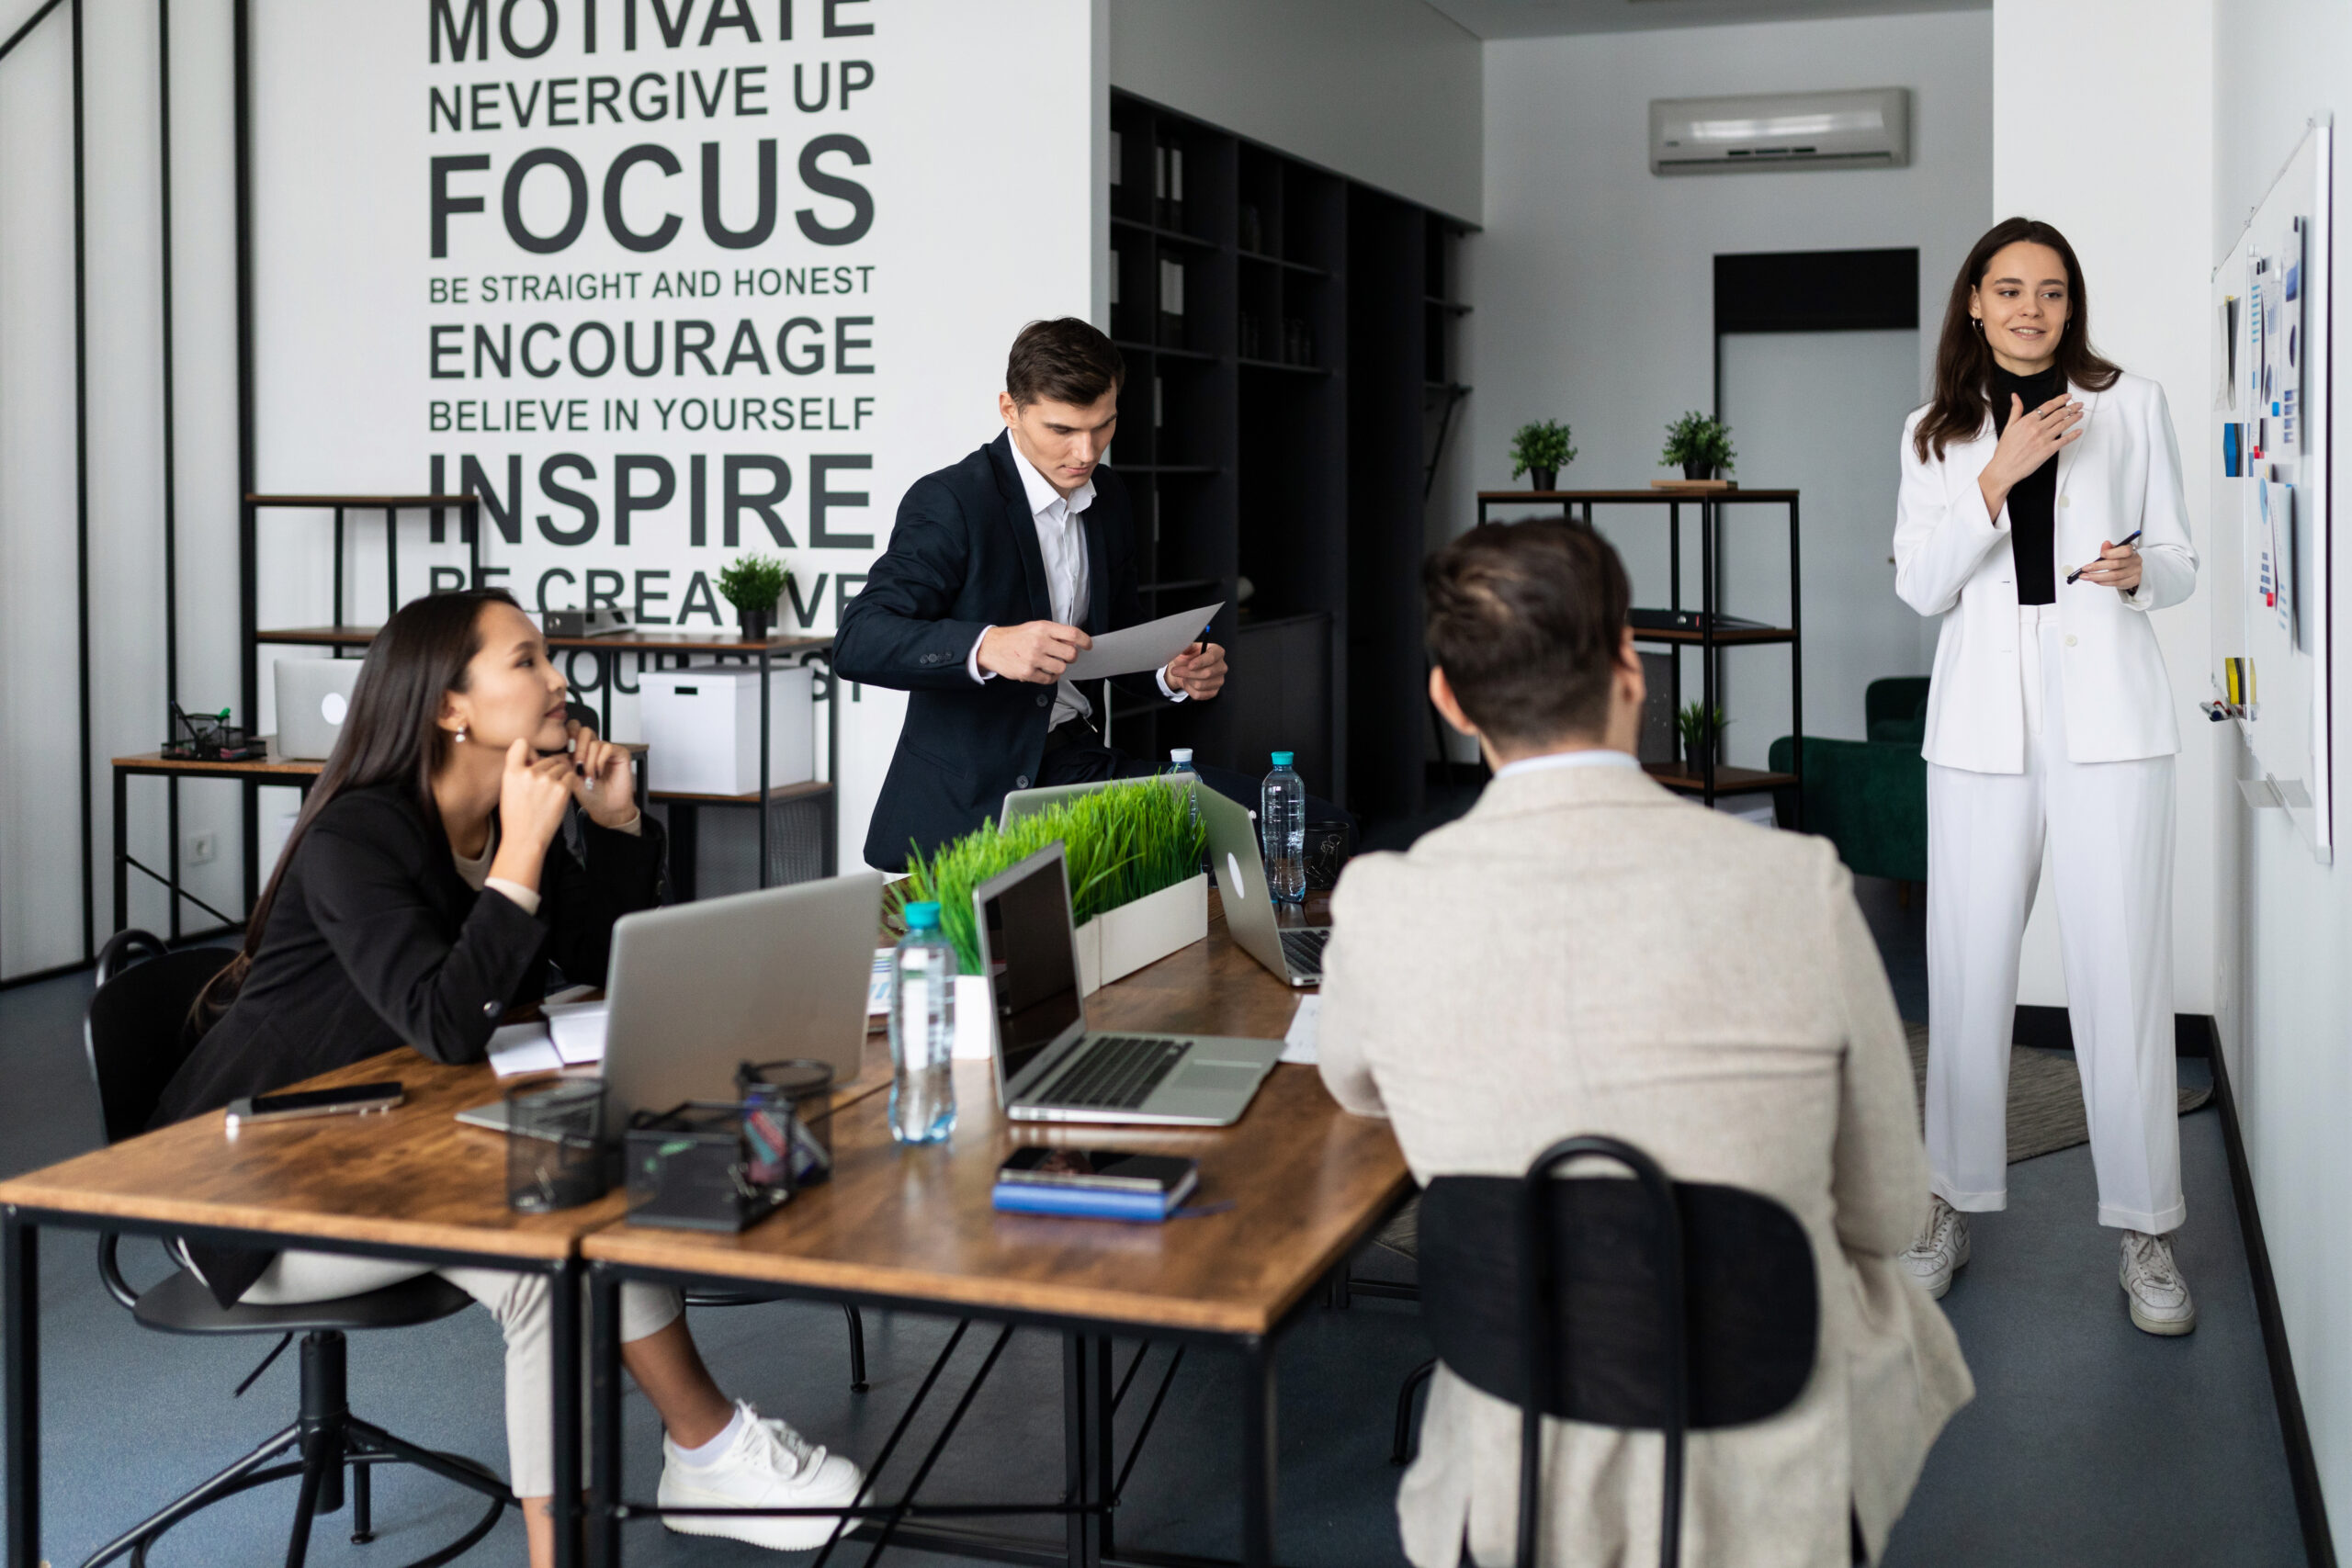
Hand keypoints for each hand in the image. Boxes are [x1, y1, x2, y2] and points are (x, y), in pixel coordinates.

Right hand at [490, 738, 575, 890]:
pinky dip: (569, 783)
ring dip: (561, 775)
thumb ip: (519, 770)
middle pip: (548, 758)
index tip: (533, 757)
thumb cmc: (517, 817)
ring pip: (562, 766)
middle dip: (550, 768)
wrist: (526, 839)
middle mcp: (529, 773)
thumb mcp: (508, 789)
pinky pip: (571, 776)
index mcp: (512, 772)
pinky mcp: (562, 789)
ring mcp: (547, 780)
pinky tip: (560, 795)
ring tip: (552, 793)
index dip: (529, 750)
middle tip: (546, 787)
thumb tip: (534, 756)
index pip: (522, 743)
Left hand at [564, 720, 638, 828]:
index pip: (571, 732)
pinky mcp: (620, 753)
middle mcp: (592, 747)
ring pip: (593, 741)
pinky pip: (607, 747)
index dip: (567, 740)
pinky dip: (600, 761)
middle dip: (578, 749)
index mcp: (579, 750)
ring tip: (589, 776)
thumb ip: (563, 765)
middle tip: (577, 766)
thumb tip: (554, 754)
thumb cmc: (590, 796)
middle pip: (582, 729)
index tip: (565, 755)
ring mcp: (606, 749)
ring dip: (589, 761)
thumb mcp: (570, 780)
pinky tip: (599, 773)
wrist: (606, 808)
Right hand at [978, 620, 1090, 682]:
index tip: (1088, 645)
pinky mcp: (1028, 672)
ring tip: (1051, 664)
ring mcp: (1033, 658)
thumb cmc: (1016, 637)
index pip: (1073, 633)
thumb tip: (1074, 641)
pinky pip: (1049, 679)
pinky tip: (1044, 671)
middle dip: (1071, 657)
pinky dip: (1050, 677)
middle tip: (1064, 656)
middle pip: (1071, 654)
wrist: (992, 646)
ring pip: (1061, 668)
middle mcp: (1039, 642)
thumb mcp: (1035, 627)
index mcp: (1043, 628)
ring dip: (1059, 668)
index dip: (1085, 641)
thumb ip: (1054, 633)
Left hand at [1164, 641, 1226, 699]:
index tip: (1189, 665)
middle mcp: (1221, 666)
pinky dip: (1189, 690)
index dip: (1200, 662)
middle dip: (1188, 673)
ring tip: (1183, 676)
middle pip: (1207, 673)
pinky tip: (1188, 683)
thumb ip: (1186, 647)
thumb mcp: (1186, 649)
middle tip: (1175, 670)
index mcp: (1217, 652)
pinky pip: (1199, 694)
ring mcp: (1219, 680)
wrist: (1185, 670)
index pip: (1212, 657)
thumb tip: (1184, 645)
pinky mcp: (1214, 692)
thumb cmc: (1188, 658)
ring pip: (1201, 685)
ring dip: (1187, 681)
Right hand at [1977, 392, 2083, 520]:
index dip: (2060, 400)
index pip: (2048, 406)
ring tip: (2080, 414)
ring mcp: (2044, 439)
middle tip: (2079, 404)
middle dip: (2071, 407)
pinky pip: (2064, 440)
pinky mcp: (2048, 450)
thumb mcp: (2008, 427)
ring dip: (2074, 418)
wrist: (2004, 469)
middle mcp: (2037, 428)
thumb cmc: (2005, 451)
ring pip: (2063, 425)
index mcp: (2027, 421)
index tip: (2067, 396)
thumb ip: (2015, 411)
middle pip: (2059, 414)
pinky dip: (2073, 435)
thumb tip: (2015, 397)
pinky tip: (2079, 431)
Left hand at [2074, 538, 2143, 592]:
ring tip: (2086, 576)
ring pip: (2114, 576)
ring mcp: (2135, 571)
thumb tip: (2105, 544)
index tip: (2100, 555)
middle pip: (2116, 564)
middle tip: (2086, 568)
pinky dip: (2103, 582)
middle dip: (2098, 567)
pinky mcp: (2133, 581)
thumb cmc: (2122, 558)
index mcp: (2131, 550)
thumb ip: (2109, 549)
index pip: (2124, 551)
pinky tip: (2095, 580)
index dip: (2111, 553)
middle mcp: (2135, 560)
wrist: (2132, 570)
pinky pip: (2116, 583)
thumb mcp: (2116, 551)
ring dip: (2097, 577)